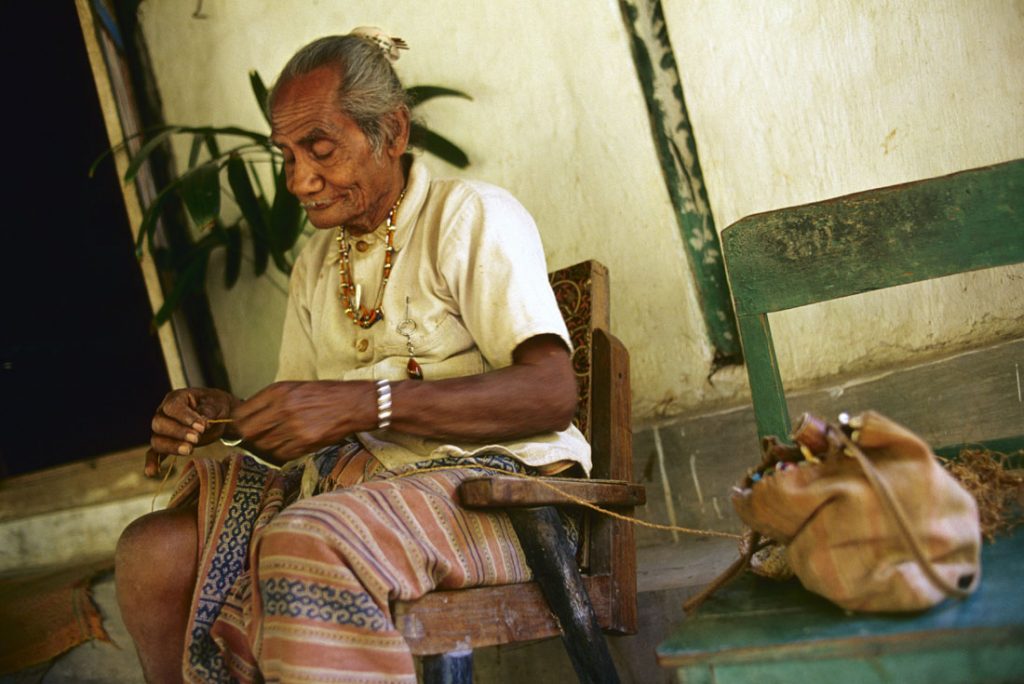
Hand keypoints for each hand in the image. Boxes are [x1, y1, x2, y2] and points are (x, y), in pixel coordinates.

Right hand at [146, 387, 237, 476]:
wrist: (218, 415)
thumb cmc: (215, 406)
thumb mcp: (216, 405)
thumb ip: (209, 412)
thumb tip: (203, 422)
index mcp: (176, 398)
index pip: (172, 407)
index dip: (185, 417)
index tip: (202, 427)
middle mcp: (164, 413)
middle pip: (160, 424)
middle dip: (178, 433)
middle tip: (197, 438)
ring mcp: (163, 429)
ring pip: (157, 439)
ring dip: (171, 447)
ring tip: (189, 450)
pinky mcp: (167, 443)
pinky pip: (154, 453)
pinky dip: (153, 462)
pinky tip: (152, 472)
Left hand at [232, 380, 375, 460]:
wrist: (353, 404)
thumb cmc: (324, 395)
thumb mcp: (294, 387)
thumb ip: (270, 400)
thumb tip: (247, 416)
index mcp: (278, 392)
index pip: (241, 413)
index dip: (236, 422)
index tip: (238, 426)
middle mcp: (283, 408)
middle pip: (248, 432)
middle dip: (247, 436)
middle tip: (253, 437)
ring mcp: (294, 427)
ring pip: (263, 446)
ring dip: (264, 446)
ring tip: (274, 440)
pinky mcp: (305, 442)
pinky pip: (280, 454)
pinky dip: (280, 453)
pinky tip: (288, 445)